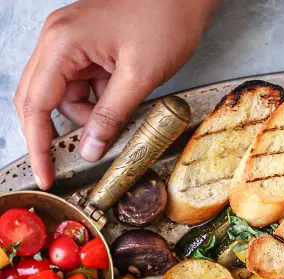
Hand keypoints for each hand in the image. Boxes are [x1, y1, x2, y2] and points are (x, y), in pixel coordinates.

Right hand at [14, 0, 219, 189]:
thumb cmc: (164, 19)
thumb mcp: (139, 77)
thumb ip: (111, 116)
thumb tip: (90, 150)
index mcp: (62, 42)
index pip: (36, 104)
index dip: (38, 144)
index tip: (44, 173)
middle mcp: (58, 39)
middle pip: (37, 99)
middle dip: (55, 132)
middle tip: (72, 159)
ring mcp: (70, 42)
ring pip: (62, 96)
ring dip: (86, 116)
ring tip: (120, 111)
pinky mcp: (86, 47)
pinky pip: (80, 86)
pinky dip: (96, 102)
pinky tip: (120, 97)